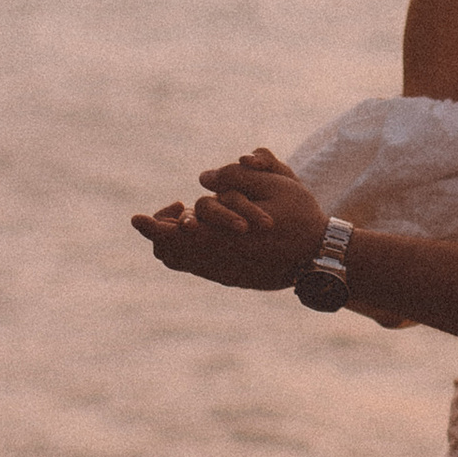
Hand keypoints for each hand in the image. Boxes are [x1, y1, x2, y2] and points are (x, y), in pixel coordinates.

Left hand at [130, 147, 327, 294]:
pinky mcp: (231, 279)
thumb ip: (237, 178)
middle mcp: (217, 261)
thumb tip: (204, 178)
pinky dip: (191, 250)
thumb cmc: (301, 217)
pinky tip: (207, 232)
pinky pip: (197, 268)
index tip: (136, 218)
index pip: (171, 237)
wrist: (320, 257)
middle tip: (177, 207)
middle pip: (168, 253)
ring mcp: (223, 273)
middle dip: (160, 231)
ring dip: (175, 242)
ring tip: (190, 219)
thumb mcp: (276, 185)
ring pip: (180, 263)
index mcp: (222, 239)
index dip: (150, 227)